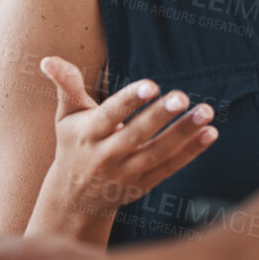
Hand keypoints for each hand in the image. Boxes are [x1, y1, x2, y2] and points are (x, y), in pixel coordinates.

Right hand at [27, 56, 218, 241]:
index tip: (150, 85)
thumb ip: (66, 86)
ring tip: (206, 112)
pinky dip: (191, 152)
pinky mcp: (144, 185)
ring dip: (184, 133)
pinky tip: (210, 133)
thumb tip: (48, 60)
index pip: (110, 115)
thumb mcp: (66, 116)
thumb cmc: (73, 145)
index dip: (129, 100)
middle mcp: (107, 155)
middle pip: (137, 135)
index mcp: (88, 134)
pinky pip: (170, 167)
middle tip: (182, 97)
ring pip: (158, 153)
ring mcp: (127, 173)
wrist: (73, 199)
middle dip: (159, 116)